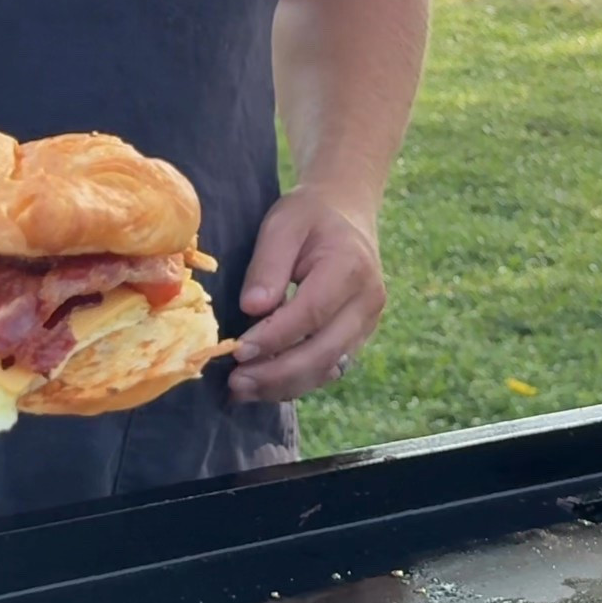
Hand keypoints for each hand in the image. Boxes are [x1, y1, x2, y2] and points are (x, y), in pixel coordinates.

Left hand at [228, 184, 385, 404]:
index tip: (238, 350)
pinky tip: (262, 384)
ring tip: (240, 389)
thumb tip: (252, 309)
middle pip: (324, 351)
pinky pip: (328, 368)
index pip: (312, 313)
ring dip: (283, 385)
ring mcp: (367, 323)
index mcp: (351, 267)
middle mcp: (367, 300)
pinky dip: (295, 381)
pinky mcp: (357, 337)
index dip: (275, 337)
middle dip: (277, 373)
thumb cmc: (309, 216)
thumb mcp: (282, 224)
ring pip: (327, 368)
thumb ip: (268, 265)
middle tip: (234, 382)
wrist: (346, 213)